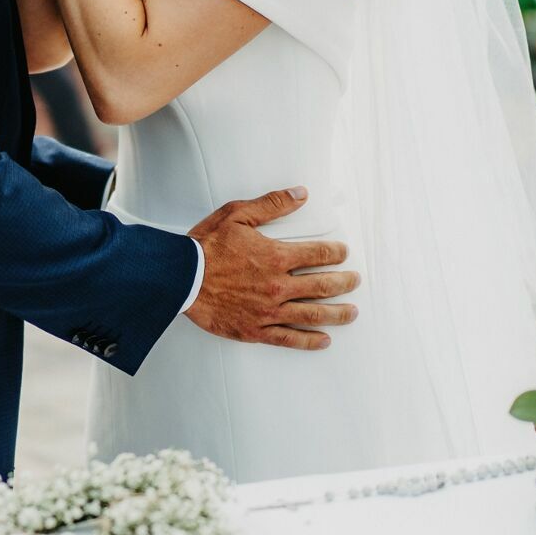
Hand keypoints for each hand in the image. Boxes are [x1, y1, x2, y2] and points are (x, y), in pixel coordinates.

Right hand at [185, 187, 360, 350]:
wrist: (179, 279)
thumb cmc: (206, 245)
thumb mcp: (238, 215)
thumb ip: (272, 204)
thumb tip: (301, 194)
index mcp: (276, 257)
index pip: (318, 255)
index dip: (335, 253)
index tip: (344, 253)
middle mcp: (277, 286)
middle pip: (322, 286)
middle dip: (344, 283)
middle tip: (355, 281)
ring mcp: (268, 312)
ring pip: (312, 315)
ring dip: (336, 313)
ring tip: (352, 313)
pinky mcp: (255, 331)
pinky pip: (289, 339)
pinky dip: (310, 340)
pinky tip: (324, 340)